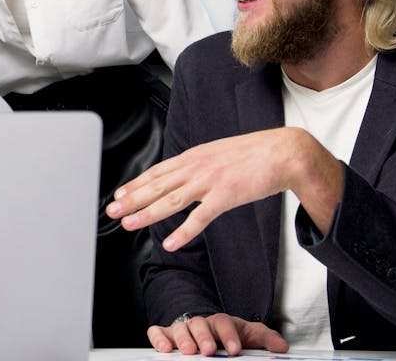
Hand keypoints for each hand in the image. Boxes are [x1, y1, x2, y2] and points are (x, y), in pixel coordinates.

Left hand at [106, 127, 342, 250]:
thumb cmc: (254, 154)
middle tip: (112, 211)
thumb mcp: (218, 153)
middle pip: (157, 185)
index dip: (135, 184)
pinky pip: (200, 217)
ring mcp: (210, 181)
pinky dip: (183, 231)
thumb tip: (184, 174)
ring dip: (147, 214)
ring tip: (129, 224)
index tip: (119, 195)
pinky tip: (170, 243)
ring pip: (171, 200)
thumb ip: (199, 164)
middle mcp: (196, 167)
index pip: (157, 172)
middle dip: (132, 199)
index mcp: (194, 157)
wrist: (284, 152)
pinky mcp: (226, 196)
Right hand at [147, 313, 287, 355]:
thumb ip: (265, 339)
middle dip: (204, 337)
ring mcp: (182, 328)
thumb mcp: (249, 335)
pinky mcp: (166, 335)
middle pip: (199, 324)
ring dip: (183, 339)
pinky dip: (158, 338)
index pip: (224, 323)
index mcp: (220, 322)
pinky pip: (157, 332)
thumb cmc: (229, 335)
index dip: (229, 336)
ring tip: (187, 351)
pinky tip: (164, 348)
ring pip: (179, 328)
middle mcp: (200, 323)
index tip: (235, 350)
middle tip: (209, 350)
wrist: (209, 332)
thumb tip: (281, 347)